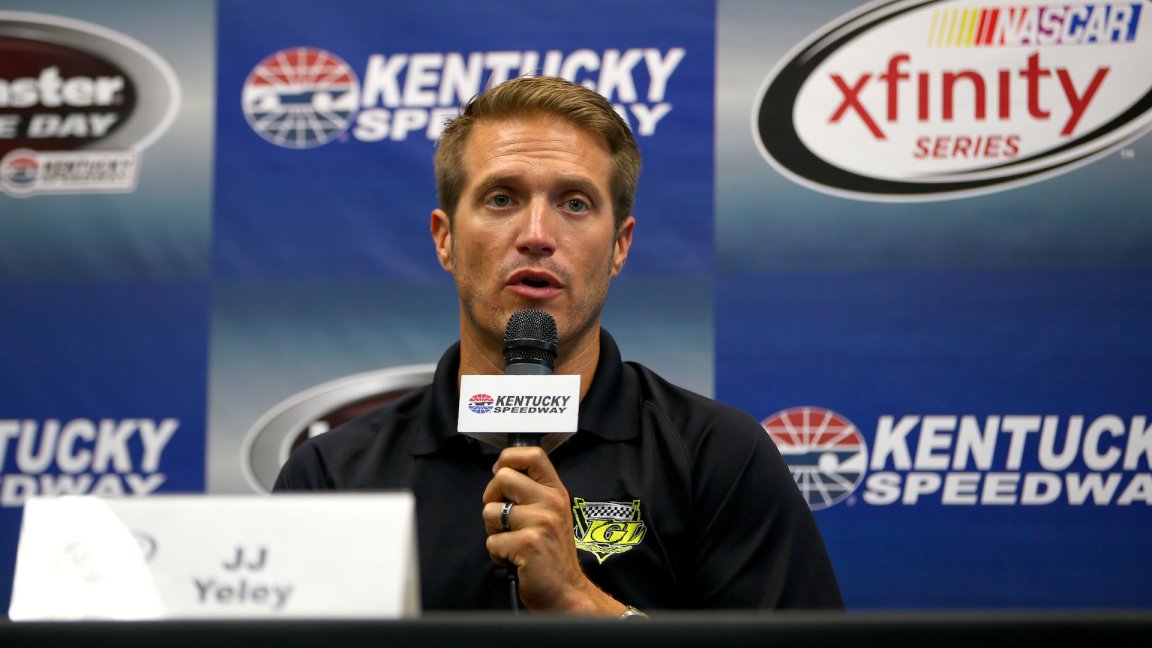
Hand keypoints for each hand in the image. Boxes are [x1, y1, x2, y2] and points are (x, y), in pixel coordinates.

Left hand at [482, 446, 625, 614]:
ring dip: (493, 530)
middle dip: (492, 499)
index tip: (501, 473)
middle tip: (504, 519)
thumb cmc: (553, 554)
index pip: (532, 455)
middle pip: (501, 477)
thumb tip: (499, 469)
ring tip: (512, 541)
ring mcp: (540, 522)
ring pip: (490, 511)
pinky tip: (513, 559)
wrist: (567, 592)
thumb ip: (532, 490)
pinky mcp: (527, 544)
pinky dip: (497, 554)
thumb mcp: (552, 513)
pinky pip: (491, 541)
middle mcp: (551, 502)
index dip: (509, 458)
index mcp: (556, 491)